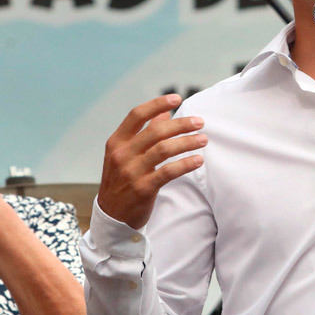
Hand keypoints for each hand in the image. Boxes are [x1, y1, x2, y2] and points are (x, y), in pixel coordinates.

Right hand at [98, 94, 206, 229]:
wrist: (111, 216)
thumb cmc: (121, 181)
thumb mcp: (125, 155)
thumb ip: (142, 133)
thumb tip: (163, 114)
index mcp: (116, 142)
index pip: (136, 115)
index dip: (157, 104)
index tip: (177, 98)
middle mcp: (122, 154)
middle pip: (155, 131)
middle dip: (181, 124)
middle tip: (199, 122)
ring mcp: (131, 171)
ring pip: (164, 149)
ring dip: (187, 142)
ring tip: (203, 140)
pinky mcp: (143, 188)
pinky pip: (168, 171)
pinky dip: (186, 164)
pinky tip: (198, 160)